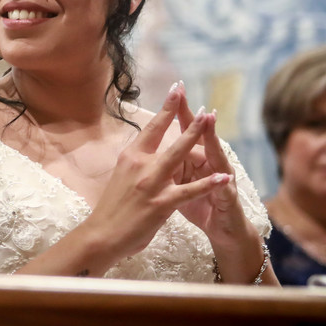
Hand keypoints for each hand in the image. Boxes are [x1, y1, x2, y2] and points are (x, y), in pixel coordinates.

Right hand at [77, 84, 229, 269]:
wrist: (102, 235)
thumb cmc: (112, 209)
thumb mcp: (121, 178)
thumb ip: (136, 165)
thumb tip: (144, 154)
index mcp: (130, 157)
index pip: (151, 128)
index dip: (165, 108)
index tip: (176, 90)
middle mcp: (140, 164)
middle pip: (166, 135)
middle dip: (185, 116)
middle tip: (199, 100)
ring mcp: (151, 183)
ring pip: (178, 155)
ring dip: (196, 137)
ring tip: (211, 122)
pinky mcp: (161, 203)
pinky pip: (189, 190)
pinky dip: (208, 184)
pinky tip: (223, 177)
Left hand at [171, 90, 252, 247]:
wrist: (224, 231)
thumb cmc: (201, 205)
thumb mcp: (180, 184)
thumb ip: (172, 165)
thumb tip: (154, 148)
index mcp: (194, 160)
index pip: (185, 132)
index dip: (179, 112)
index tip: (173, 89)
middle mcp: (210, 164)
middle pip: (202, 138)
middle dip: (196, 117)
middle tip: (190, 94)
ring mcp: (223, 179)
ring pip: (217, 156)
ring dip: (213, 139)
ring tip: (209, 119)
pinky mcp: (229, 198)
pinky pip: (224, 189)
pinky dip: (222, 182)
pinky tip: (224, 175)